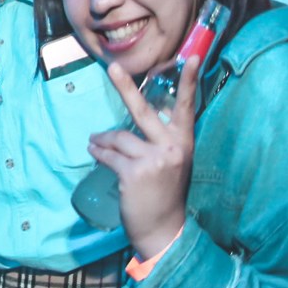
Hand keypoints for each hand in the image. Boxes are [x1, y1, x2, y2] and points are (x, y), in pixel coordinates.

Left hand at [88, 58, 199, 258]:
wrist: (165, 230)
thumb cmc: (165, 194)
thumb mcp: (171, 163)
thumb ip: (159, 141)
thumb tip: (134, 120)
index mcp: (184, 142)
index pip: (188, 107)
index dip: (189, 81)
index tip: (193, 57)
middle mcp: (172, 147)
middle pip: (144, 110)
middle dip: (126, 87)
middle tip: (112, 67)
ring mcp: (154, 159)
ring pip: (118, 136)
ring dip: (102, 140)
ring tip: (95, 142)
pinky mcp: (134, 172)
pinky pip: (108, 155)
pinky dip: (98, 153)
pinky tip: (94, 153)